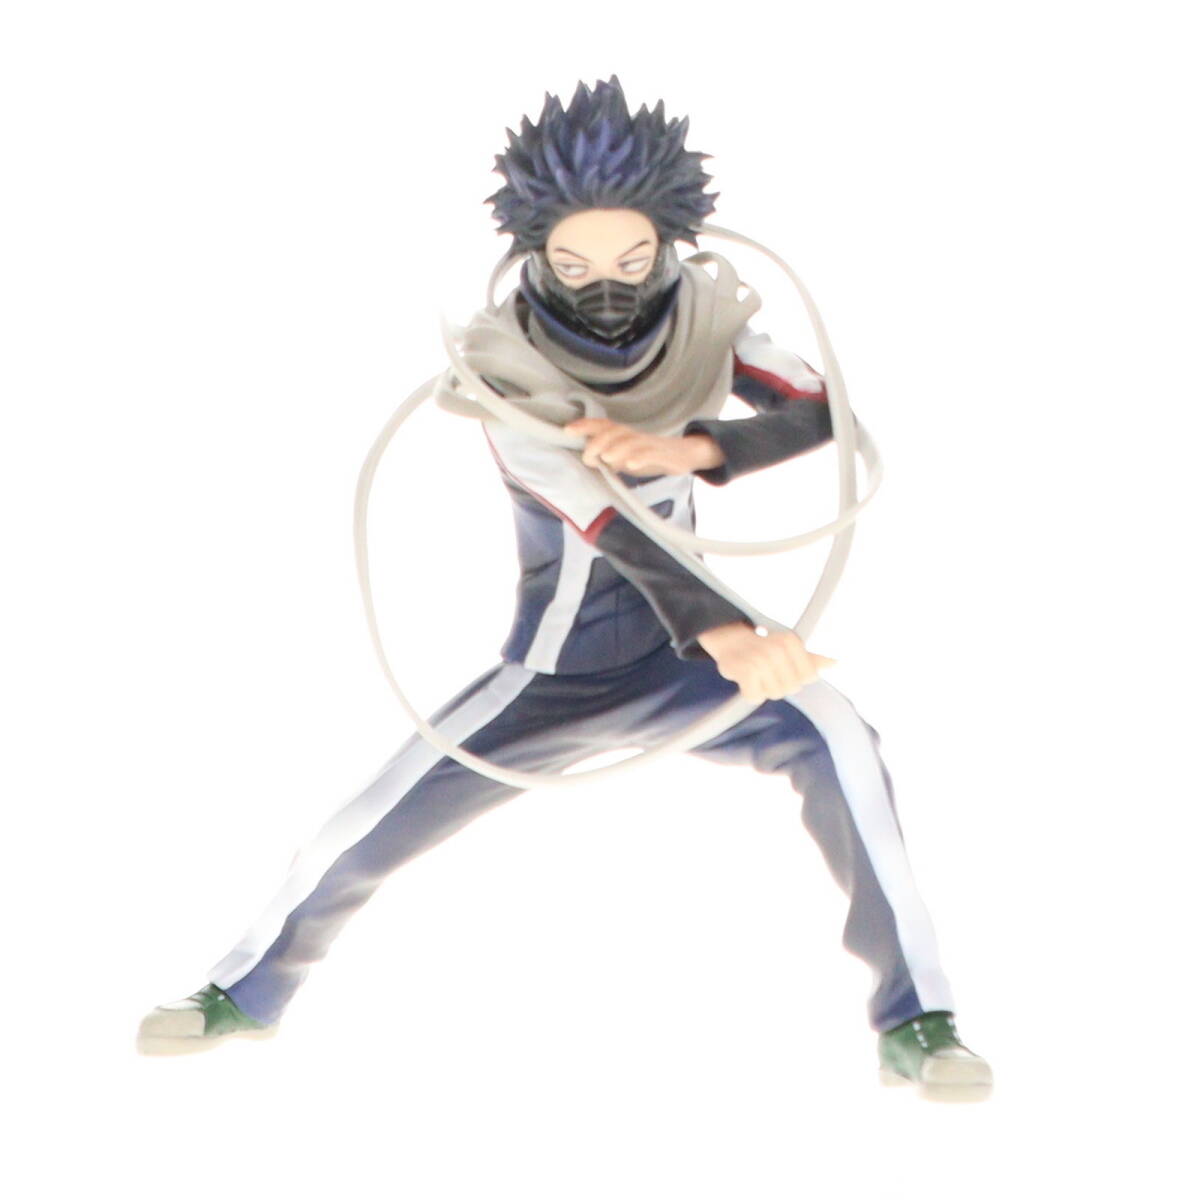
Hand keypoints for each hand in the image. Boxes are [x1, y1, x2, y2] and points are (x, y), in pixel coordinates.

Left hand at [565, 417, 722, 475]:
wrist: (685, 455)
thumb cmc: (649, 456)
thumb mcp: (625, 457)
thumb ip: (606, 457)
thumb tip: (585, 460)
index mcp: (623, 435)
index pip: (603, 425)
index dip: (585, 426)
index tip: (567, 430)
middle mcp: (634, 436)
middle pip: (615, 432)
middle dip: (599, 442)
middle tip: (588, 457)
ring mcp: (649, 444)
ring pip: (632, 442)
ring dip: (617, 448)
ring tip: (606, 458)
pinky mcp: (664, 455)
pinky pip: (652, 454)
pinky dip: (641, 458)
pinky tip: (631, 465)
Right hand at [697, 622, 834, 703]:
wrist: (727, 640)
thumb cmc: (760, 647)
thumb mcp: (787, 649)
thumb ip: (810, 658)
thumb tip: (835, 662)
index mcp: (790, 640)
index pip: (809, 676)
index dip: (796, 677)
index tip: (782, 668)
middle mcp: (776, 648)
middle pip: (792, 687)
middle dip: (778, 684)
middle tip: (766, 671)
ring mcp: (761, 659)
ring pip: (774, 693)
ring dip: (763, 688)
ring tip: (755, 675)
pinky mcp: (745, 671)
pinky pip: (756, 697)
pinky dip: (750, 694)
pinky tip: (746, 682)